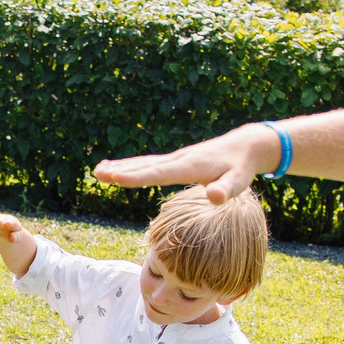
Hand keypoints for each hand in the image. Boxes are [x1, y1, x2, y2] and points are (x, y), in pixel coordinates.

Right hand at [0, 213, 24, 244]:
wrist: (7, 231)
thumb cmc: (14, 234)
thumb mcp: (17, 237)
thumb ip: (15, 237)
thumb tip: (11, 238)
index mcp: (13, 222)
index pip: (12, 222)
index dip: (9, 222)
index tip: (7, 224)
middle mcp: (3, 219)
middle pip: (1, 219)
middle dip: (0, 221)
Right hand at [93, 125, 279, 203]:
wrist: (246, 146)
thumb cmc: (242, 168)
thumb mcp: (239, 182)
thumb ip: (226, 190)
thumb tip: (214, 197)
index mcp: (190, 167)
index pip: (159, 173)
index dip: (137, 177)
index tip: (115, 178)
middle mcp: (179, 159)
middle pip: (145, 165)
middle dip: (120, 170)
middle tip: (97, 174)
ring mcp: (176, 158)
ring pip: (143, 163)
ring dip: (121, 167)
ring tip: (98, 171)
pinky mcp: (176, 160)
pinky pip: (149, 163)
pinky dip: (131, 165)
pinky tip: (119, 168)